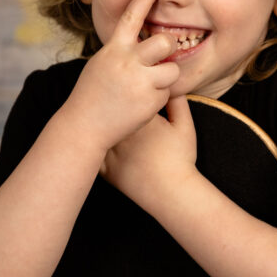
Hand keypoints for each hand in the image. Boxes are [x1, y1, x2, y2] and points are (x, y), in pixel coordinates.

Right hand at [64, 0, 179, 152]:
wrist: (84, 126)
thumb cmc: (92, 93)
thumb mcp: (102, 63)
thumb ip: (121, 51)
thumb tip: (142, 41)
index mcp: (113, 49)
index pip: (131, 18)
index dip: (144, 0)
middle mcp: (128, 62)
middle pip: (164, 42)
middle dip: (168, 47)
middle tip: (163, 54)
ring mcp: (140, 83)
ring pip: (172, 70)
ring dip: (165, 77)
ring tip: (149, 85)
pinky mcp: (149, 103)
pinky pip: (167, 94)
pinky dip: (157, 98)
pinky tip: (140, 104)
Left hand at [102, 95, 197, 213]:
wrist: (172, 191)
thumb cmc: (180, 159)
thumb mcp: (185, 127)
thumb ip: (178, 102)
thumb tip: (170, 84)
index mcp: (140, 120)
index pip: (127, 98)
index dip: (127, 93)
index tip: (128, 91)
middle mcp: (122, 134)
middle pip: (108, 113)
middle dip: (108, 107)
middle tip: (107, 101)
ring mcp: (112, 152)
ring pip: (96, 132)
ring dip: (97, 126)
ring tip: (96, 120)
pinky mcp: (107, 169)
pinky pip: (93, 155)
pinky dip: (92, 149)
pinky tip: (93, 142)